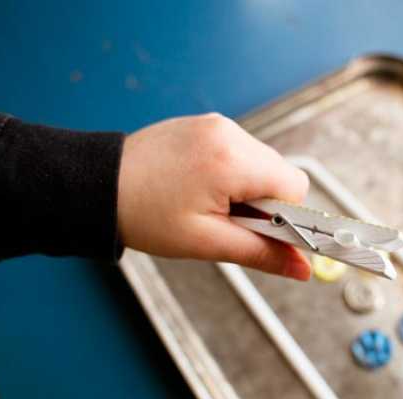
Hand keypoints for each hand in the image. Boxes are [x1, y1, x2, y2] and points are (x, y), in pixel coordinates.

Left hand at [117, 113, 311, 279]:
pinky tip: (204, 187)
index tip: (263, 234)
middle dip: (266, 204)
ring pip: (263, 163)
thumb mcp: (206, 242)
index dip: (287, 217)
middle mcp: (230, 134)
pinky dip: (235, 173)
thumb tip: (304, 269)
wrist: (98, 186)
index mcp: (233, 162)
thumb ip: (262, 253)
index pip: (295, 188)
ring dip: (250, 188)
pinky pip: (242, 151)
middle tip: (228, 221)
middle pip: (281, 174)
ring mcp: (219, 125)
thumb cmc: (146, 216)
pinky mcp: (208, 124)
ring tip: (210, 204)